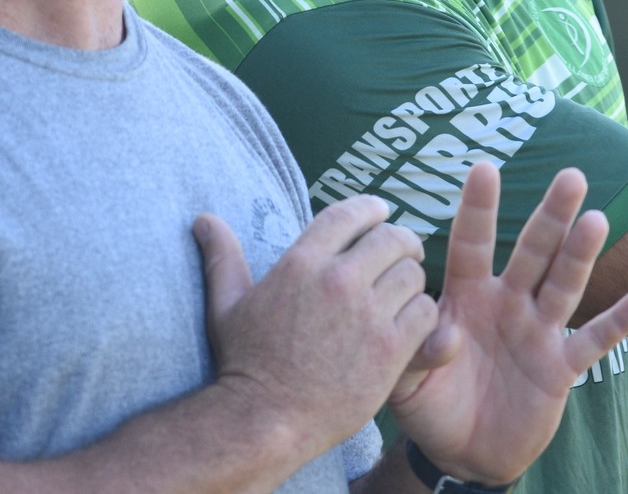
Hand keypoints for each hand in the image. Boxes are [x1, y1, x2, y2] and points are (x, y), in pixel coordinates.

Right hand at [193, 195, 438, 458]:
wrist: (267, 420)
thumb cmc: (245, 363)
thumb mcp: (226, 304)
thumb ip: (222, 257)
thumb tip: (203, 219)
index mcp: (301, 262)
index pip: (349, 213)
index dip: (371, 208)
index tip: (382, 212)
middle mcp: (337, 280)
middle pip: (391, 238)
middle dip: (401, 241)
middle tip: (404, 252)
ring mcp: (367, 314)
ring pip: (412, 273)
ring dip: (412, 278)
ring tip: (406, 290)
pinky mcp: (390, 349)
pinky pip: (425, 312)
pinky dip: (422, 313)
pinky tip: (412, 322)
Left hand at [387, 163, 627, 485]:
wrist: (462, 452)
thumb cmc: (429, 404)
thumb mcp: (404, 380)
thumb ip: (417, 351)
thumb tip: (446, 334)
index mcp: (465, 296)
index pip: (470, 244)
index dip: (477, 208)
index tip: (484, 167)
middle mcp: (506, 303)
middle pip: (531, 252)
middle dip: (550, 216)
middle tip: (570, 175)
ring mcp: (537, 333)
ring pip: (563, 285)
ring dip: (581, 254)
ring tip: (597, 218)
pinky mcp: (560, 369)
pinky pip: (594, 341)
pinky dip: (619, 321)